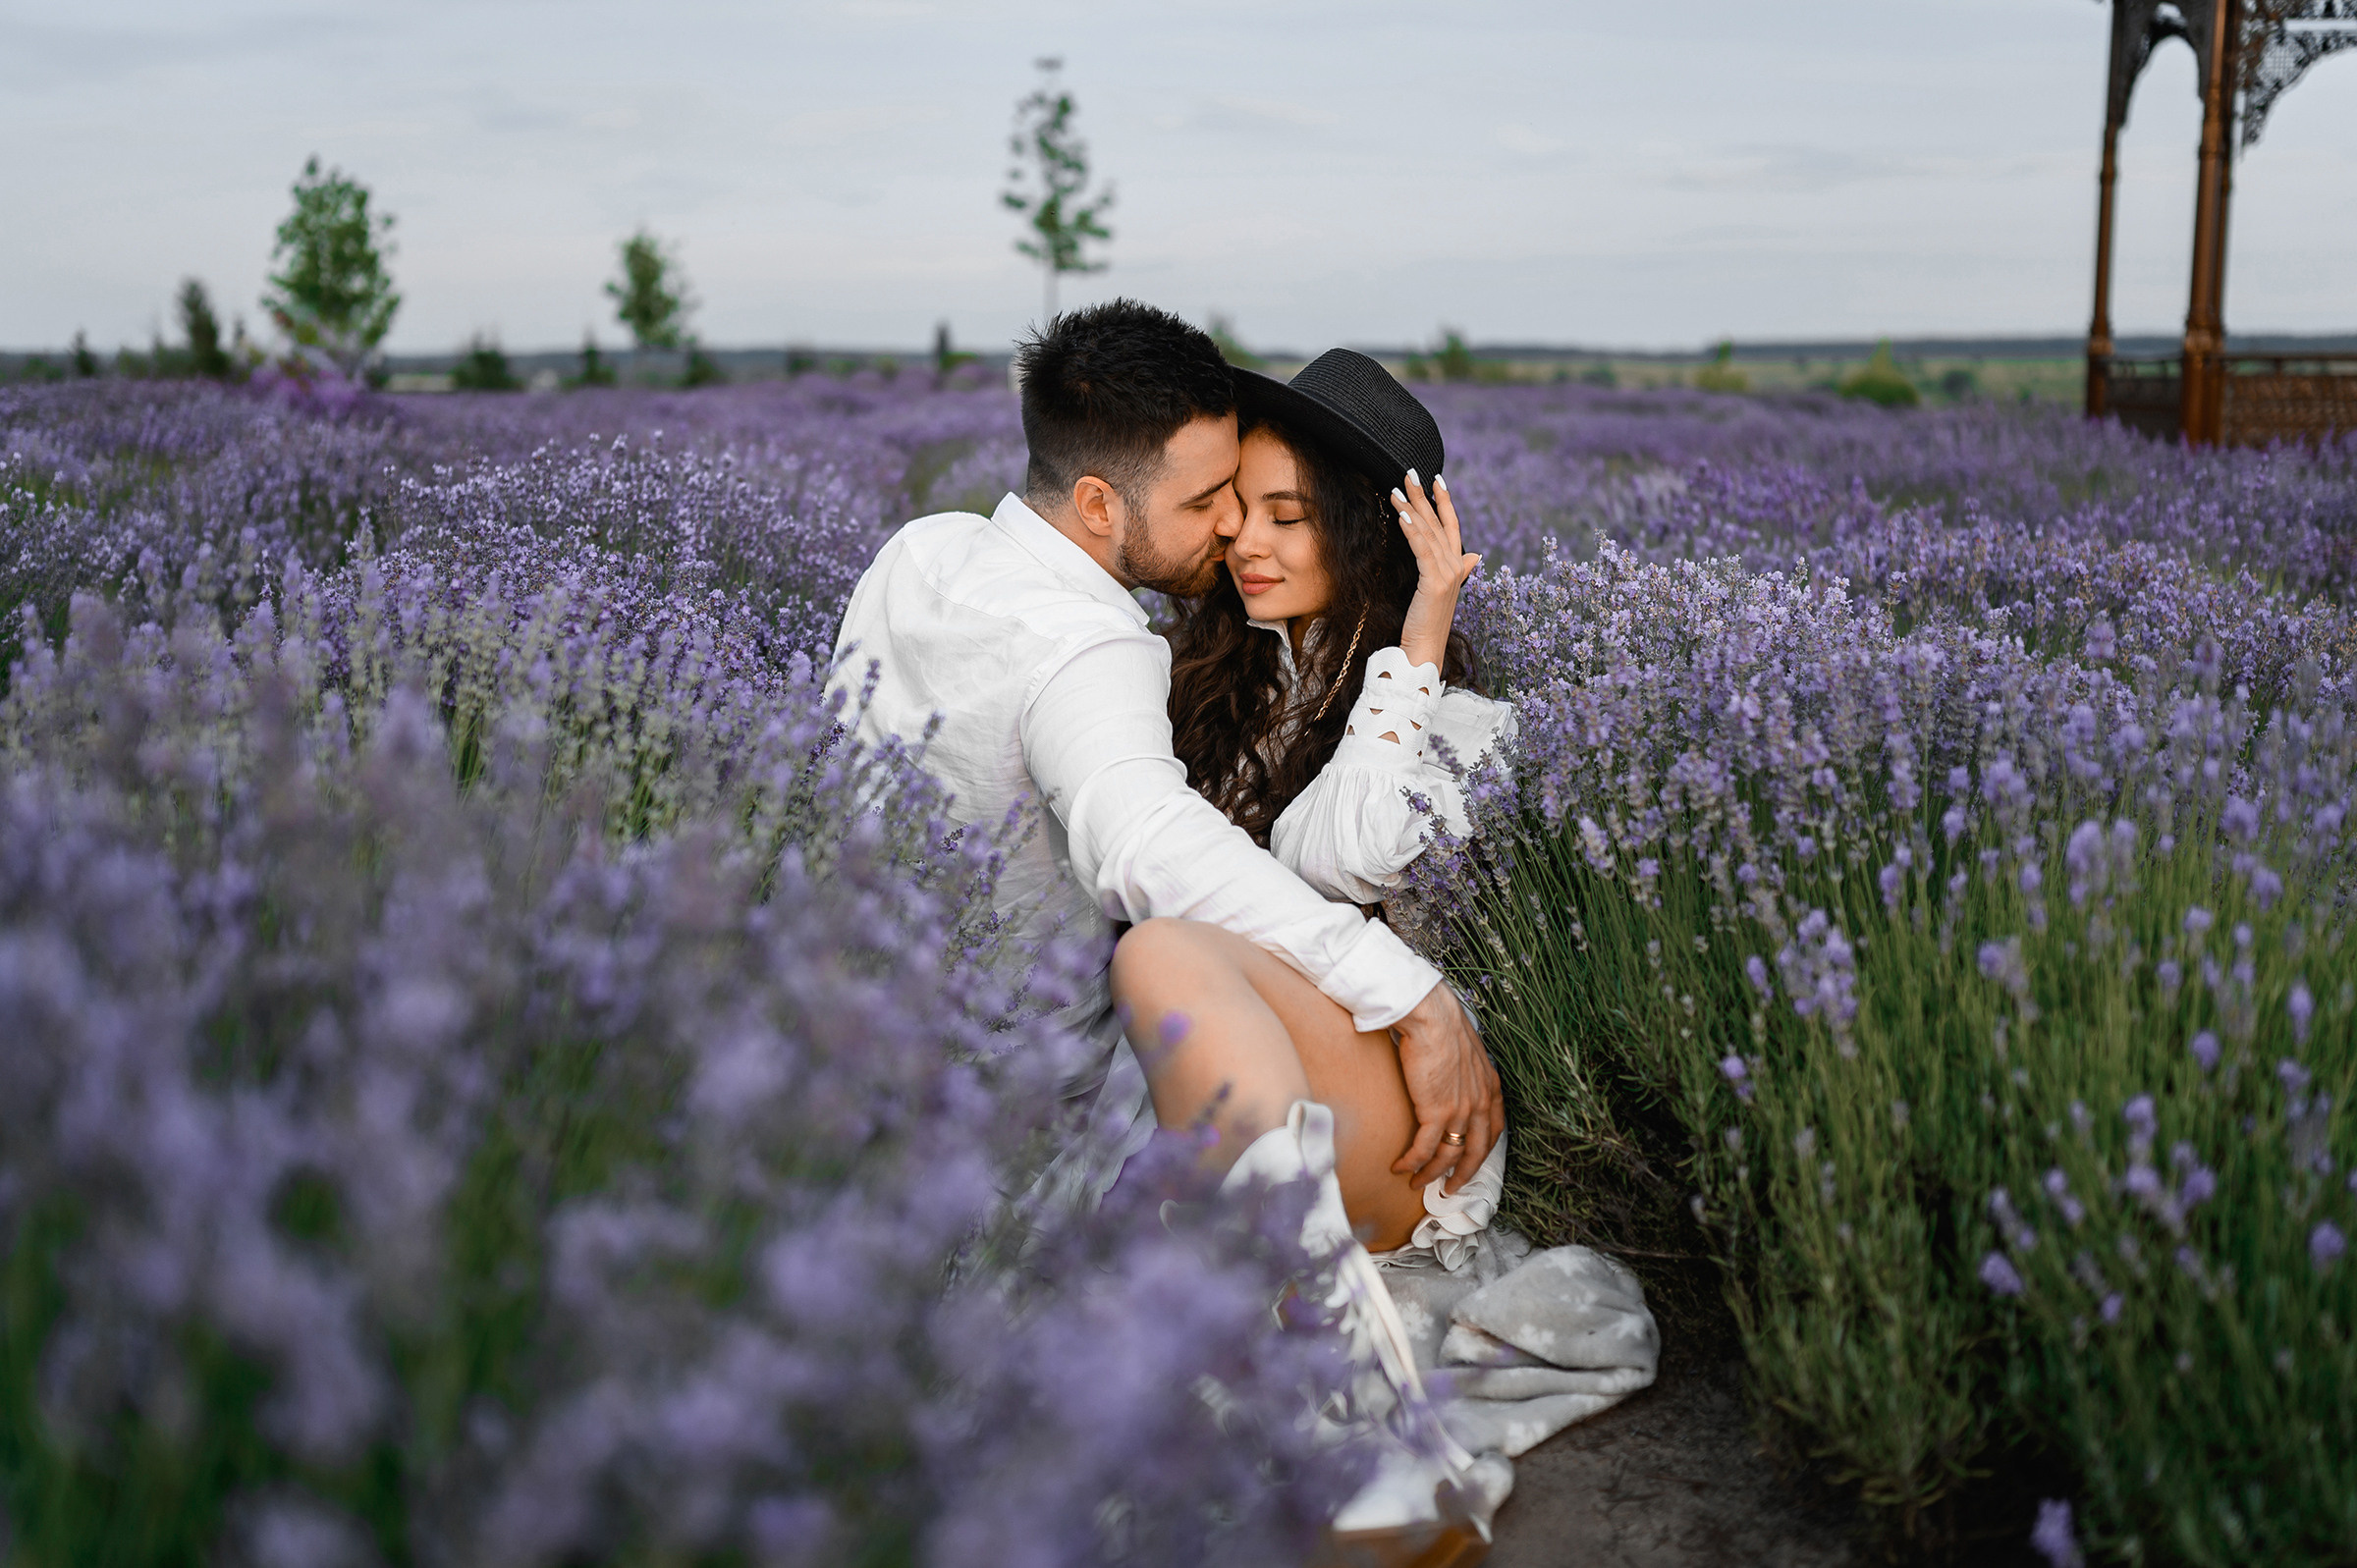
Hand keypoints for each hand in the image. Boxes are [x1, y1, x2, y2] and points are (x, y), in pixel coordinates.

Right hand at [1390, 981, 1501, 1194]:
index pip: (1494, 1131)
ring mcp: (1461, 1111)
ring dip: (1431, 1173)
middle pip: (1475, 1153)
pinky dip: (1412, 1162)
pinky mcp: (1436, 1112)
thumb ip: (1466, 1071)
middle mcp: (1480, 1104)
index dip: (1482, 1152)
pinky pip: (1424, 1148)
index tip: (1470, 1162)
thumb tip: (1451, 1077)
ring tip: (1417, 1183)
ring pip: (1448, 1155)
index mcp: (1490, 1088)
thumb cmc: (1442, 1025)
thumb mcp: (1467, 1051)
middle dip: (1462, 1175)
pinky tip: (1400, 1167)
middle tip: (1450, 1188)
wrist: (1431, 1017)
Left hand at [1392, 470, 1478, 671]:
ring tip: (1396, 489)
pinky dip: (1413, 531)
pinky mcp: (1435, 583)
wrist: (1425, 650)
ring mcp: (1447, 574)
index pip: (1452, 526)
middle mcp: (1455, 567)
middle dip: (1424, 496)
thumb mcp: (1441, 592)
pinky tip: (1402, 515)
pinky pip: (1422, 550)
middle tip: (1409, 472)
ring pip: (1428, 533)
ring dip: (1412, 508)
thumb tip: (1475, 556)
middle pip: (1439, 523)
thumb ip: (1458, 570)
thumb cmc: (1426, 624)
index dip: (1445, 502)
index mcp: (1457, 566)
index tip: (1436, 479)